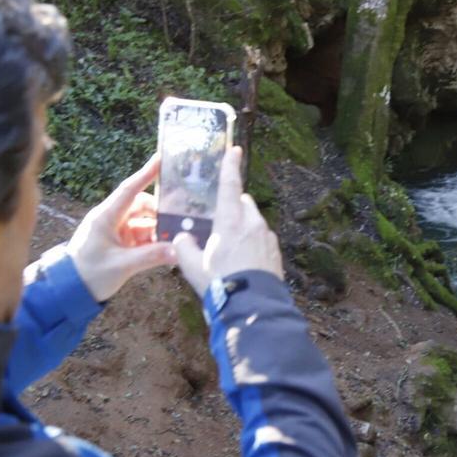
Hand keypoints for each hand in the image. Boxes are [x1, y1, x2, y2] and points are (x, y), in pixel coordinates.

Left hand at [67, 154, 175, 301]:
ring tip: (172, 241)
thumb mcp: (122, 266)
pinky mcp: (118, 241)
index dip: (146, 174)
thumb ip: (151, 256)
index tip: (162, 158)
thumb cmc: (89, 274)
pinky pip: (140, 234)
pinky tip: (163, 250)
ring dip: (157, 230)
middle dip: (159, 213)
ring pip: (143, 221)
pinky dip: (152, 240)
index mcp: (106, 217)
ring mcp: (114, 230)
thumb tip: (178, 251)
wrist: (69, 291)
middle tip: (178, 222)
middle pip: (141, 205)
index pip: (130, 190)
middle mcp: (110, 219)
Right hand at [174, 146, 282, 295]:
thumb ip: (183, 246)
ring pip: (254, 222)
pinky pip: (262, 239)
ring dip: (244, 227)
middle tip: (219, 223)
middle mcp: (252, 223)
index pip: (229, 185)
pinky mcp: (275, 251)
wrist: (252, 306)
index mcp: (231, 221)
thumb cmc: (219, 282)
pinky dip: (253, 243)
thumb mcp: (192, 266)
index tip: (234, 150)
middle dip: (233, 206)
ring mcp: (267, 237)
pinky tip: (244, 261)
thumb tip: (180, 237)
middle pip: (244, 203)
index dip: (230, 166)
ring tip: (230, 249)